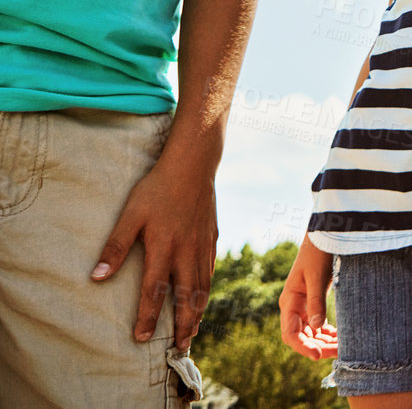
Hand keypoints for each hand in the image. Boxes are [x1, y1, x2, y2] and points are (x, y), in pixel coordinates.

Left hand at [91, 150, 218, 349]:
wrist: (193, 166)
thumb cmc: (156, 189)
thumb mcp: (130, 215)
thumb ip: (115, 247)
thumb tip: (97, 278)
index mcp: (164, 248)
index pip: (154, 291)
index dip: (147, 317)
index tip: (141, 338)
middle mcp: (186, 252)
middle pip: (186, 297)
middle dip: (183, 325)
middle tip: (179, 348)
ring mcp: (202, 246)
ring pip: (202, 287)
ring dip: (197, 312)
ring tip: (192, 331)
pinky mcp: (212, 238)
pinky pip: (210, 271)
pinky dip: (206, 290)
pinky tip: (202, 297)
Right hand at [278, 235, 338, 359]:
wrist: (324, 236)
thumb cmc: (318, 253)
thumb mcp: (317, 276)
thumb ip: (316, 301)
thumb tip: (317, 326)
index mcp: (289, 302)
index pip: (290, 333)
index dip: (302, 347)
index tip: (318, 355)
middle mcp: (294, 307)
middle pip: (302, 336)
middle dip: (319, 347)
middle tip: (339, 353)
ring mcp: (303, 306)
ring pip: (312, 333)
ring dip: (325, 342)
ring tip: (343, 348)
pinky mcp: (314, 304)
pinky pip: (318, 325)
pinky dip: (328, 333)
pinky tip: (340, 337)